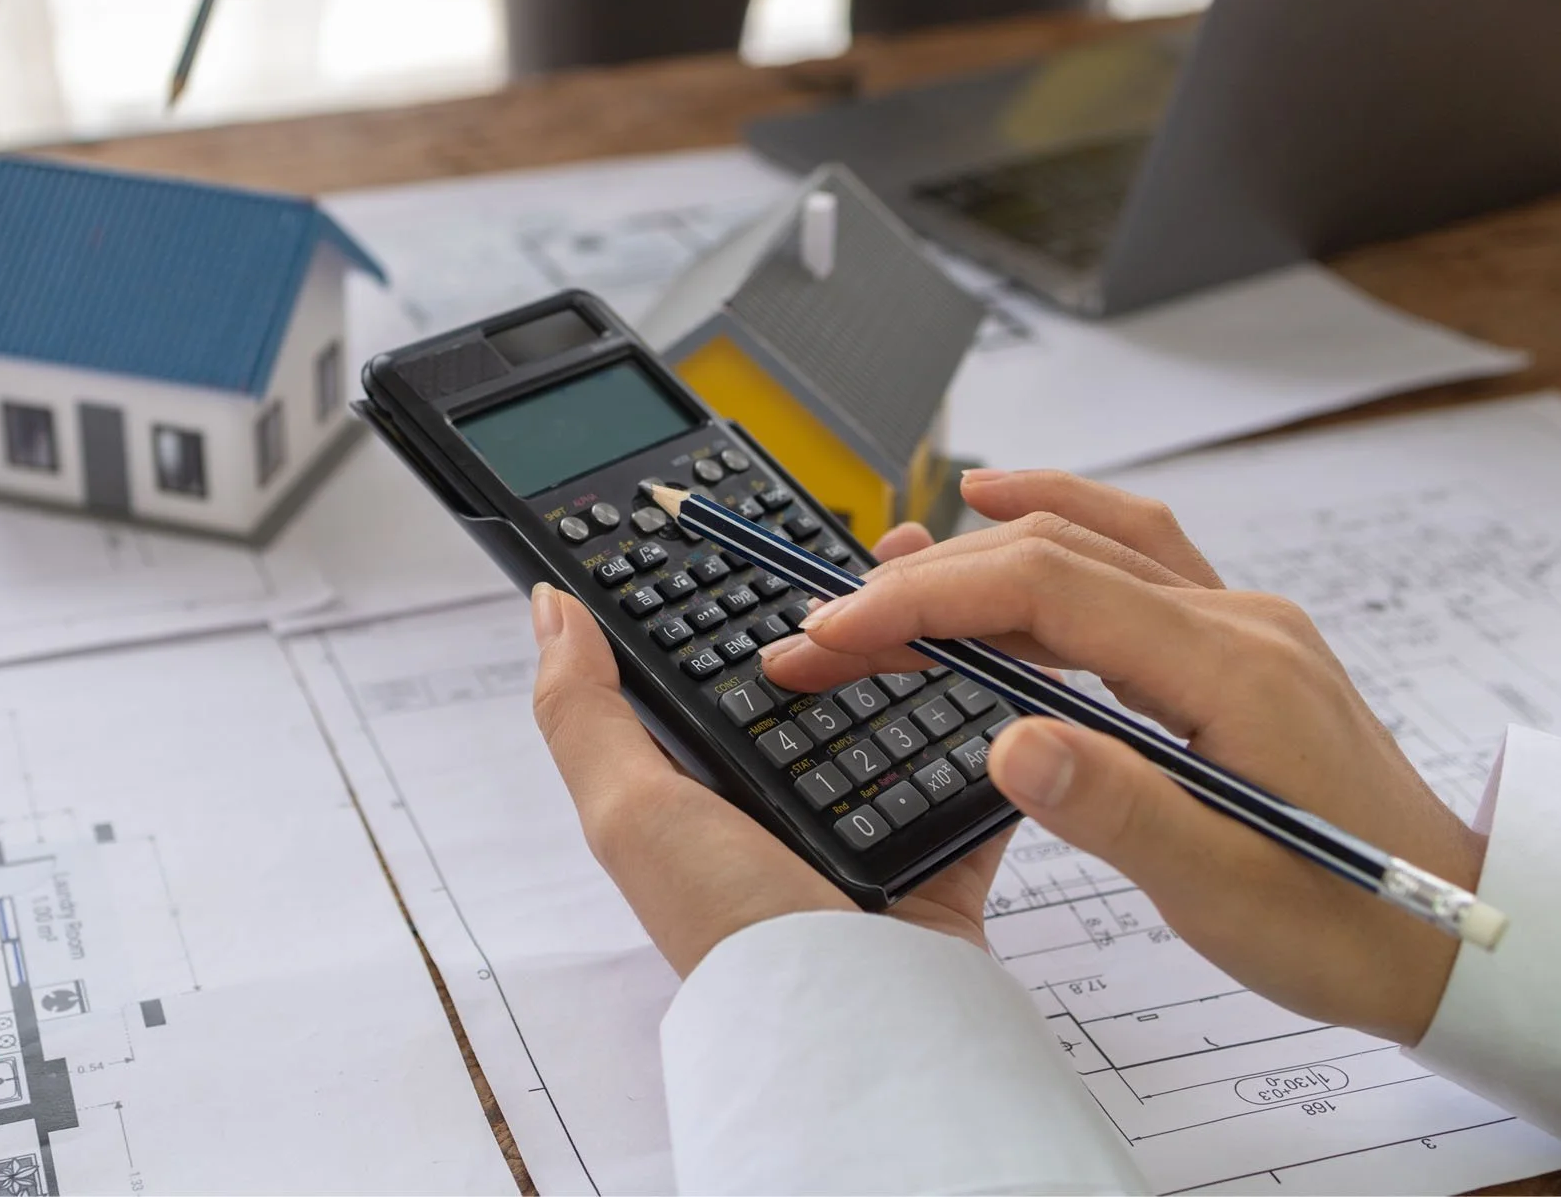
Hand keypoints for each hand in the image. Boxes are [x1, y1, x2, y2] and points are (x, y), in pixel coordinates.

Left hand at [529, 523, 1008, 979]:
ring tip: (959, 591)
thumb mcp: (628, 811)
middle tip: (891, 552)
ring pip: (904, 712)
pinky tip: (1012, 670)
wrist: (856, 1030)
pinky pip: (978, 777)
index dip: (735, 600)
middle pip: (819, 680)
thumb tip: (548, 608)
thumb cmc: (732, 929)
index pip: (716, 668)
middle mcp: (778, 806)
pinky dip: (997, 732)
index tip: (764, 530)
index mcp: (701, 788)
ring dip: (930, 656)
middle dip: (851, 618)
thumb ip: (584, 709)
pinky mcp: (942, 858)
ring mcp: (866, 832)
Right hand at [760, 470, 1483, 1043]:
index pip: (1046, 591)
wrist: (1449, 939)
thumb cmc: (1345, 924)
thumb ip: (1115, 809)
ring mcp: (1241, 622)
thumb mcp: (1222, 891)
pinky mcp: (1236, 643)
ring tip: (878, 576)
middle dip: (919, 586)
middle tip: (821, 634)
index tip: (833, 633)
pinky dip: (1051, 529)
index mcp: (1231, 669)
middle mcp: (1236, 621)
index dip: (925, 602)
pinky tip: (1001, 514)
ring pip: (1085, 543)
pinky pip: (1130, 551)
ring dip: (973, 552)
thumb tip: (1005, 740)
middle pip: (1048, 557)